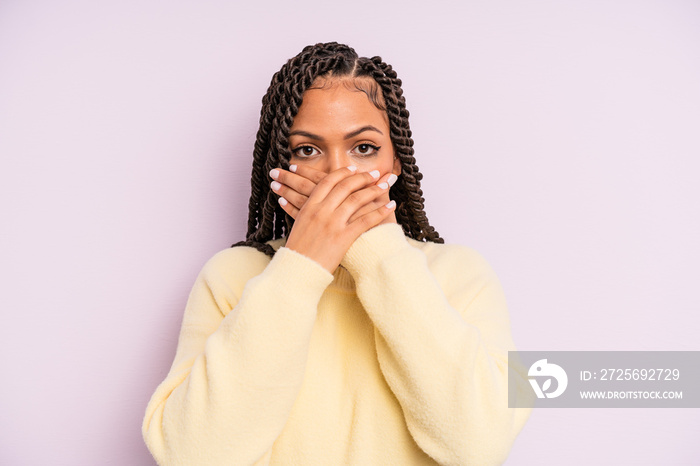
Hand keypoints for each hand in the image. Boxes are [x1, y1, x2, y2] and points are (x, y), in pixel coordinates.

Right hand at [272, 165, 396, 272]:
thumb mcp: (299, 224)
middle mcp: (321, 211)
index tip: (354, 169)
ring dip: (374, 190)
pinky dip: (380, 211)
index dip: (343, 173)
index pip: (328, 181)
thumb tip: (308, 200)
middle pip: (345, 186)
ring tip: (386, 185)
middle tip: (375, 173)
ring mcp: (332, 223)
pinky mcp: (343, 237)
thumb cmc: (298, 251)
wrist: (298, 270)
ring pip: (356, 199)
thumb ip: (306, 210)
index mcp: (309, 206)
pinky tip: (390, 206)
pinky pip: (366, 220)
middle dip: (363, 177)